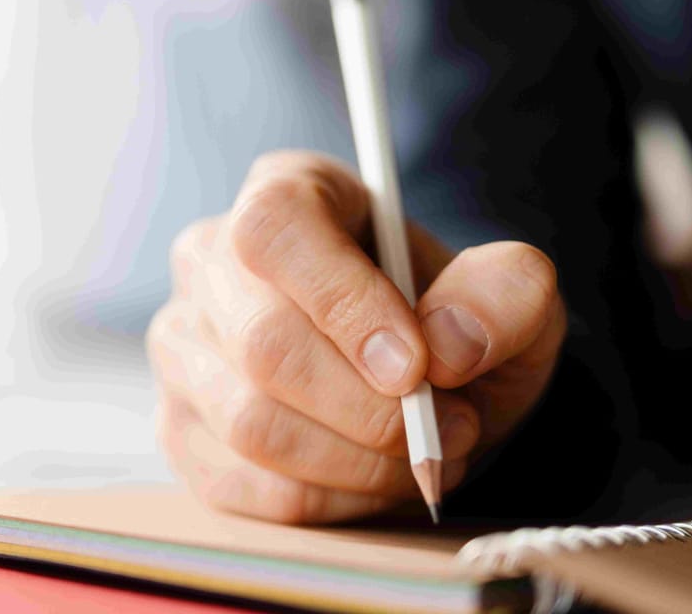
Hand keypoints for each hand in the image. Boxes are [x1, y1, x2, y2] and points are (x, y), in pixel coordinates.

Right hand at [148, 151, 565, 523]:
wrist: (429, 386)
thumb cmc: (453, 322)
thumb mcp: (511, 295)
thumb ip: (504, 293)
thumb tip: (446, 342)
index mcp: (282, 191)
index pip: (274, 232)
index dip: (341, 302)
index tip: (414, 366)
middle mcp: (208, 259)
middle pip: (261, 342)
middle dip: (370, 408)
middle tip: (451, 426)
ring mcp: (182, 344)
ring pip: (249, 422)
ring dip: (356, 460)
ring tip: (423, 454)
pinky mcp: (180, 424)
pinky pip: (242, 484)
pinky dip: (326, 499)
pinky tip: (372, 478)